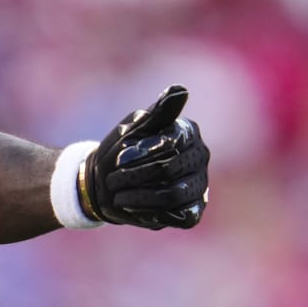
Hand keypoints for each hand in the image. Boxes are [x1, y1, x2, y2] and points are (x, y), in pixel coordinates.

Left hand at [81, 85, 209, 228]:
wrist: (107, 185)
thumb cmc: (120, 153)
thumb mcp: (132, 128)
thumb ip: (157, 112)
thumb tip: (180, 90)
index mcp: (188, 133)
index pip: (172, 142)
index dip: (142, 153)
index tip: (119, 159)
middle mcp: (200, 157)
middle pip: (170, 169)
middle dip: (135, 176)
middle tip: (112, 180)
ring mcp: (199, 185)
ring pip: (174, 194)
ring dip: (140, 196)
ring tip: (118, 196)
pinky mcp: (193, 210)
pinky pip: (179, 216)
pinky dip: (152, 213)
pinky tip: (134, 207)